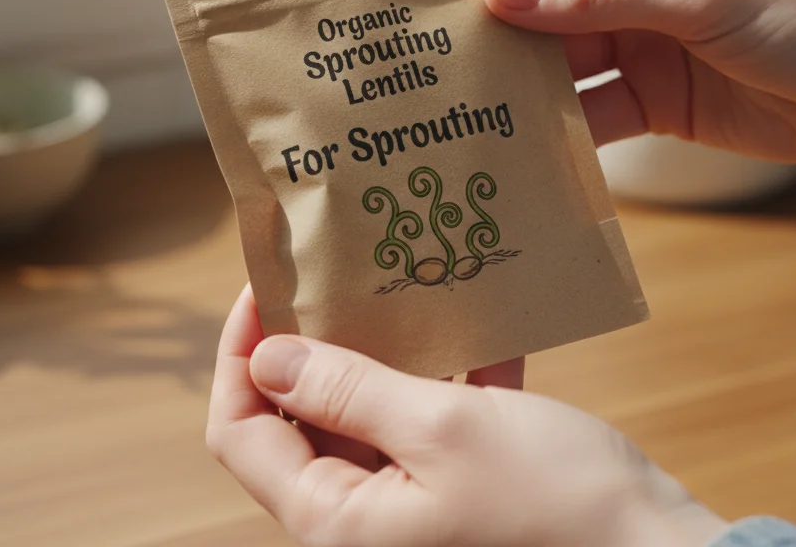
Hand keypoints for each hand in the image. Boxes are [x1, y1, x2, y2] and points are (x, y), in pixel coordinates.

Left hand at [207, 286, 726, 546]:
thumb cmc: (556, 502)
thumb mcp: (441, 427)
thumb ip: (346, 390)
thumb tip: (266, 356)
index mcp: (334, 518)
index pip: (240, 432)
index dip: (239, 356)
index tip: (264, 288)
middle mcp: (359, 520)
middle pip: (296, 421)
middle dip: (310, 346)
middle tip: (331, 276)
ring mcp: (406, 507)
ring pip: (360, 416)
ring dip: (376, 355)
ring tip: (394, 290)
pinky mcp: (453, 492)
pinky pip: (420, 425)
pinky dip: (437, 380)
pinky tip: (470, 334)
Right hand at [483, 0, 795, 174]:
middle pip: (536, 0)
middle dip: (487, 33)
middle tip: (424, 69)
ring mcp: (642, 36)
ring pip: (557, 61)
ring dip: (519, 89)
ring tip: (459, 118)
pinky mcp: (654, 95)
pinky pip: (591, 112)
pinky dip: (562, 134)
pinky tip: (523, 154)